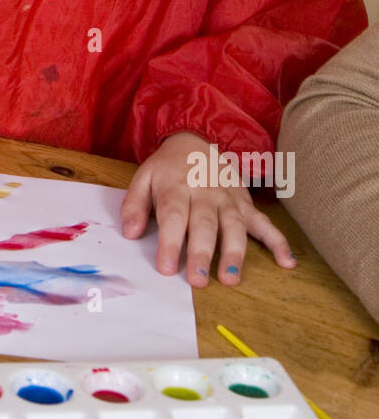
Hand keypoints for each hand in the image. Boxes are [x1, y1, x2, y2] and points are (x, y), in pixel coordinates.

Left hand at [120, 131, 295, 285]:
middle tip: (197, 280)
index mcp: (177, 186)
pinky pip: (264, 222)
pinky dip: (278, 242)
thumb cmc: (168, 168)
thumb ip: (134, 204)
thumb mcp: (143, 177)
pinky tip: (287, 262)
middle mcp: (205, 192)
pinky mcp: (246, 203)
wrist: (197, 138)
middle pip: (205, 224)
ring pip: (234, 225)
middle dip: (202, 252)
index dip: (170, 242)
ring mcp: (229, 198)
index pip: (173, 215)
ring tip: (231, 277)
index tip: (166, 268)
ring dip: (234, 252)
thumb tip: (130, 233)